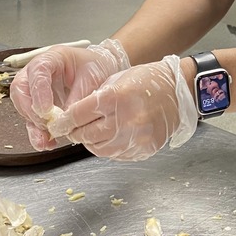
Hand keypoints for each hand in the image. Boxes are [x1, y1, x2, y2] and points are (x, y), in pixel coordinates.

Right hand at [11, 38, 129, 149]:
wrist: (101, 70)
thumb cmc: (96, 66)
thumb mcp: (92, 77)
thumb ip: (79, 96)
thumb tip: (65, 118)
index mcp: (51, 58)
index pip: (37, 71)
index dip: (38, 91)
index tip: (45, 110)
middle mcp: (37, 73)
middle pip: (21, 89)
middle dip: (30, 110)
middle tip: (45, 124)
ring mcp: (36, 90)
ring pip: (23, 107)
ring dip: (33, 126)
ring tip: (45, 140)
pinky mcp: (39, 106)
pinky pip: (32, 120)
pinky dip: (38, 133)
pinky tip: (47, 142)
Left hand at [51, 55, 197, 160]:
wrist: (178, 92)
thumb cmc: (148, 81)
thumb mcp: (117, 80)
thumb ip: (95, 98)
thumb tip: (72, 116)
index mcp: (115, 97)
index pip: (77, 115)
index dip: (64, 121)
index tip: (58, 123)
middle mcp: (124, 120)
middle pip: (85, 134)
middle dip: (75, 131)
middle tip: (73, 128)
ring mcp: (135, 137)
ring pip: (97, 148)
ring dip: (91, 141)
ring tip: (94, 130)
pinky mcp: (143, 149)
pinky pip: (115, 154)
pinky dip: (109, 147)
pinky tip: (113, 135)